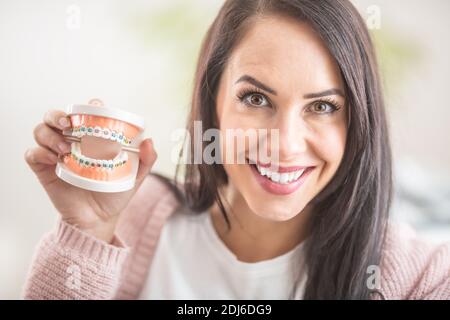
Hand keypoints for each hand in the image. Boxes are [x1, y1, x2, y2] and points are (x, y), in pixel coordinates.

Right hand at [24, 100, 156, 241]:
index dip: (86, 106)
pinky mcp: (44, 169)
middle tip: (68, 124)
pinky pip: (32, 154)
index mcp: (91, 137)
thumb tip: (149, 141)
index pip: (84, 113)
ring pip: (41, 130)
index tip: (94, 107)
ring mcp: (55, 154)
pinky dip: (39, 152)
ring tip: (64, 149)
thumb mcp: (136, 176)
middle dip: (57, 115)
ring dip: (49, 134)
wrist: (98, 218)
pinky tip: (52, 159)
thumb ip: (147, 159)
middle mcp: (70, 140)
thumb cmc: (115, 192)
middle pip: (55, 116)